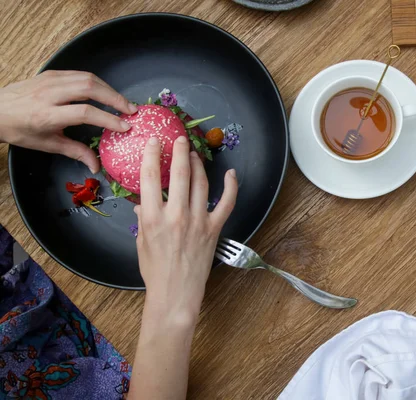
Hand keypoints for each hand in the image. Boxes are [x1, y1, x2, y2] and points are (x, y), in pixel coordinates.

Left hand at [0, 70, 136, 172]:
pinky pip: (79, 74)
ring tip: (122, 102)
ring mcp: (50, 80)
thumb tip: (96, 166)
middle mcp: (49, 94)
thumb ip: (75, 152)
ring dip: (109, 89)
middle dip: (115, 98)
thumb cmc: (20, 130)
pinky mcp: (51, 73)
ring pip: (87, 78)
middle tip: (131, 110)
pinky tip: (105, 92)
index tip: (125, 127)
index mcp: (47, 115)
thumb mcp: (47, 144)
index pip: (85, 113)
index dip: (108, 119)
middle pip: (89, 88)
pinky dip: (97, 82)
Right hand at [135, 135, 237, 319]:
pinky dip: (231, 187)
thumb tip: (142, 203)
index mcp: (152, 218)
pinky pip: (226, 203)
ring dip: (198, 165)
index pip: (149, 178)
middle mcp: (175, 216)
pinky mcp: (214, 229)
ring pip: (201, 184)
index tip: (154, 142)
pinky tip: (231, 174)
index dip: (152, 155)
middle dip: (179, 152)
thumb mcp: (141, 243)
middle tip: (180, 140)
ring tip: (194, 155)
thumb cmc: (155, 270)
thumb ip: (143, 219)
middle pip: (179, 174)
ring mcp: (197, 221)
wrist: (176, 293)